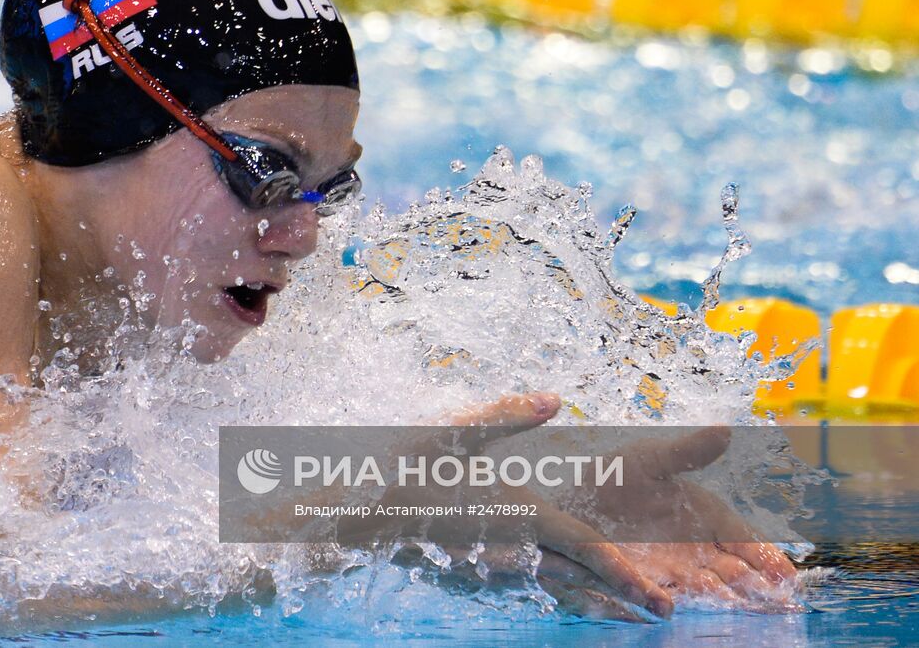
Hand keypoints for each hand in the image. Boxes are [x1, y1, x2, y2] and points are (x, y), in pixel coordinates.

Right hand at [378, 393, 675, 619]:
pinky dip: (555, 595)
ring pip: (555, 588)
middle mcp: (510, 549)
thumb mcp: (450, 433)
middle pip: (580, 578)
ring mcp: (490, 569)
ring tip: (626, 612)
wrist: (347, 519)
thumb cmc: (397, 472)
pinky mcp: (470, 578)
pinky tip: (560, 593)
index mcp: (518, 514)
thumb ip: (506, 415)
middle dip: (623, 595)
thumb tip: (555, 398)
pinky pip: (525, 589)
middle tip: (665, 611)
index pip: (587, 548)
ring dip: (593, 600)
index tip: (660, 596)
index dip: (627, 573)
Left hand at [558, 428, 798, 609]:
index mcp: (708, 516)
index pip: (746, 540)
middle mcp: (698, 546)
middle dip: (758, 587)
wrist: (575, 502)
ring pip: (708, 588)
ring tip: (738, 606)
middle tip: (779, 603)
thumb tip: (725, 430)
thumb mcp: (652, 459)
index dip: (767, 557)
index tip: (787, 577)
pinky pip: (666, 594)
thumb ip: (688, 452)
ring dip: (724, 598)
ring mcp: (675, 567)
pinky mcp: (646, 581)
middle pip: (736, 571)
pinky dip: (675, 601)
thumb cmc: (619, 476)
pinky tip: (675, 607)